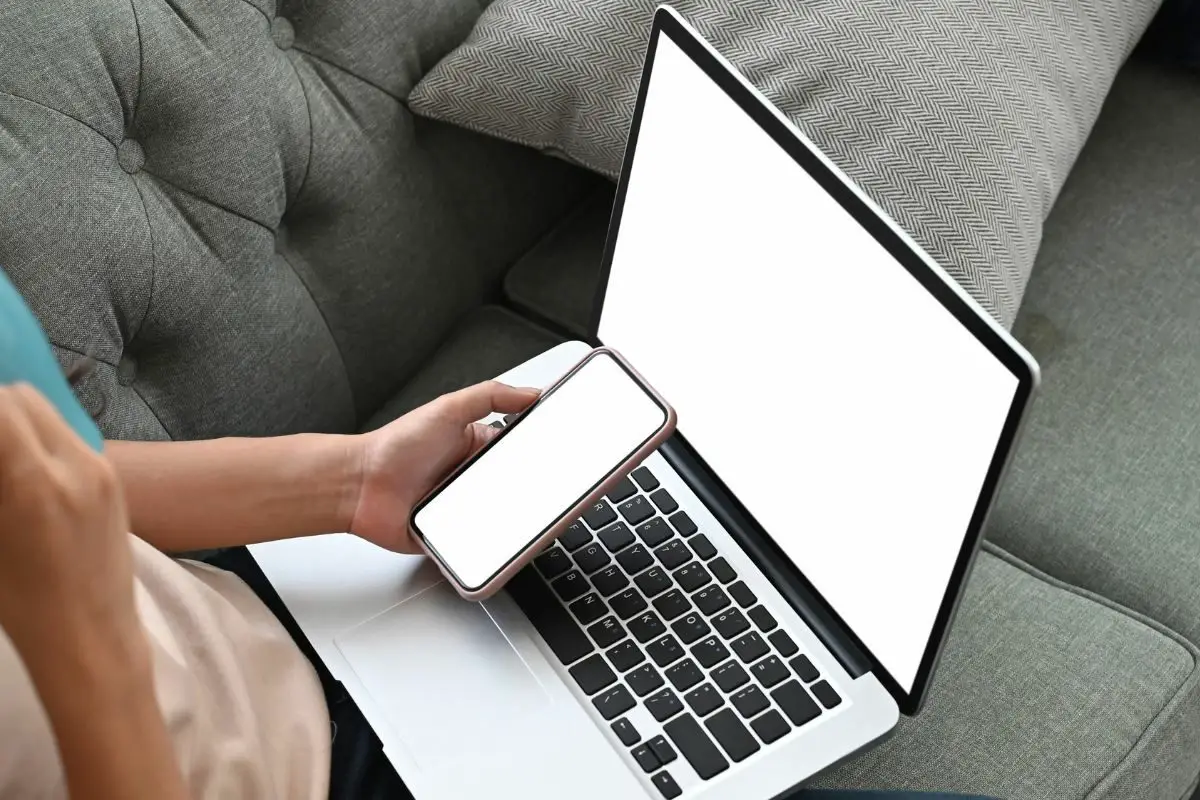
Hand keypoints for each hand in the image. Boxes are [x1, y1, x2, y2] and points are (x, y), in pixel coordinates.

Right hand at [0, 384, 140, 663]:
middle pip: (23, 398)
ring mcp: (102, 469)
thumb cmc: (21, 602)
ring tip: (3, 462)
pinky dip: (40, 440)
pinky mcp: (114, 480)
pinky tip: (24, 474)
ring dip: (16, 421)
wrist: (91, 635)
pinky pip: (70, 437)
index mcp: (35, 481)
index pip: (0, 406)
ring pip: (49, 412)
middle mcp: (77, 464)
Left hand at [349, 381, 539, 552]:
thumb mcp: (447, 409)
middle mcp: (473, 476)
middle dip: (531, 491)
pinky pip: (482, 544)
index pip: (519, 450)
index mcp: (476, 445)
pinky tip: (497, 538)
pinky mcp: (455, 536)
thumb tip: (530, 392)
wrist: (359, 486)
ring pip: (505, 518)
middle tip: (544, 491)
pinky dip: (492, 544)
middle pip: (517, 487)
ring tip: (522, 515)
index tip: (558, 457)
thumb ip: (490, 396)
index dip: (539, 454)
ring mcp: (465, 507)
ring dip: (514, 518)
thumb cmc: (395, 447)